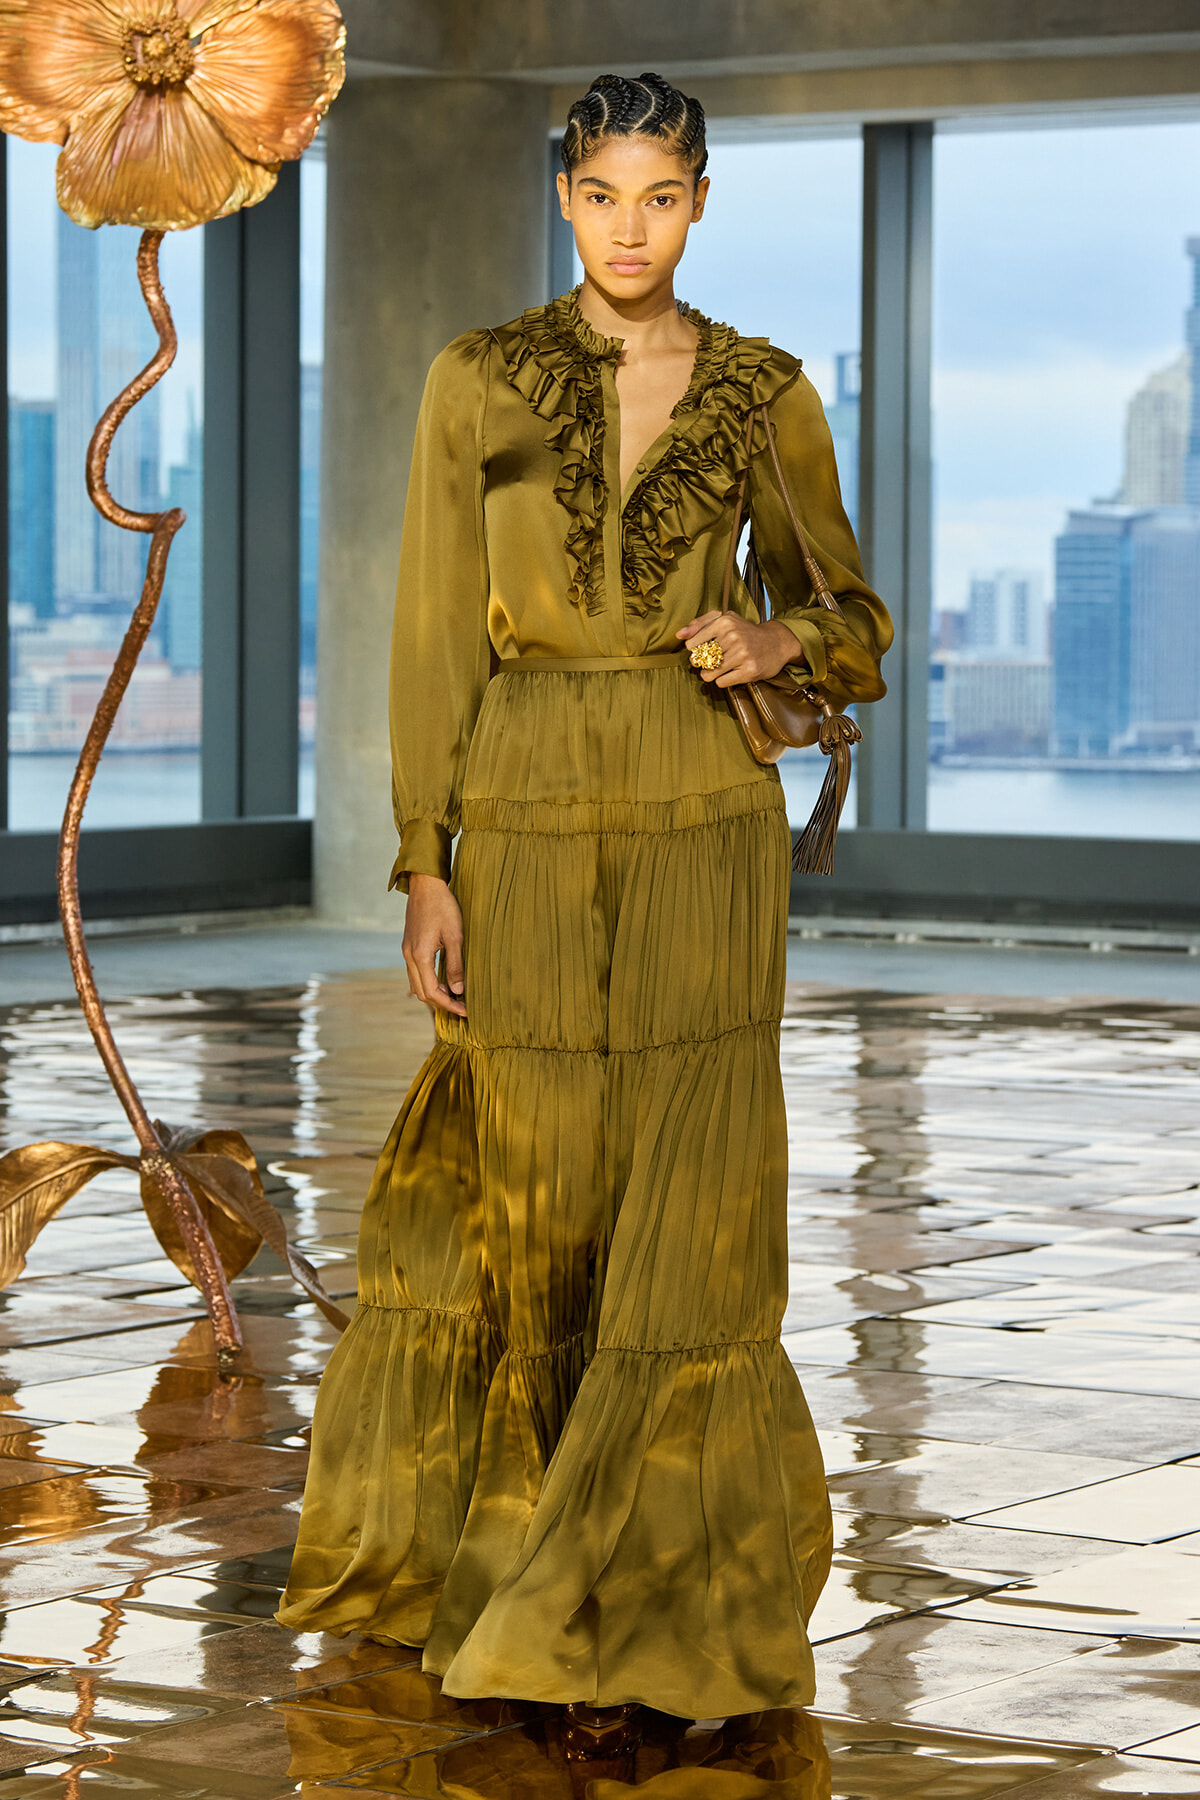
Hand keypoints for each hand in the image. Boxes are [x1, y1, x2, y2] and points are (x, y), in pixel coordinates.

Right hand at [403, 873, 466, 1018]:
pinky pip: (415, 972)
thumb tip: (458, 990)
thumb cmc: (443, 907)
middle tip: (462, 1006)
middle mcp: (409, 956)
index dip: (449, 1005)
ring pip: (416, 984)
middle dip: (441, 1003)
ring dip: (434, 993)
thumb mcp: (455, 936)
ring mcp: (407, 951)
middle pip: (422, 992)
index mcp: (420, 956)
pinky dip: (428, 981)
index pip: (433, 992)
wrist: (426, 885)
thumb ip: (456, 964)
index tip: (466, 1010)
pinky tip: (443, 980)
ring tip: (454, 995)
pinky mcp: (409, 945)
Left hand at [675, 612, 807, 687]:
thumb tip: (679, 635)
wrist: (776, 642)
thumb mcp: (724, 619)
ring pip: (709, 674)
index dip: (695, 651)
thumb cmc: (745, 631)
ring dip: (712, 674)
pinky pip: (721, 682)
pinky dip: (723, 680)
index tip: (705, 650)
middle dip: (704, 664)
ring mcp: (742, 654)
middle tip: (715, 660)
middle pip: (700, 661)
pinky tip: (732, 672)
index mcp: (724, 622)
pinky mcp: (749, 670)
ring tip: (722, 667)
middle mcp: (733, 636)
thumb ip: (699, 624)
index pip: (691, 645)